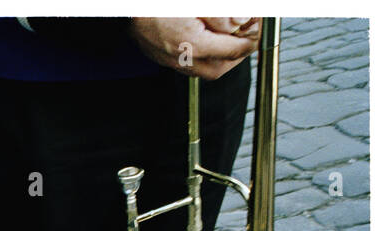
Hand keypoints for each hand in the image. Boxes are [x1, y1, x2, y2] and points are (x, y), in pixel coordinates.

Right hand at [129, 18, 258, 79]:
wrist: (127, 9)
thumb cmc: (157, 6)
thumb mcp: (196, 5)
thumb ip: (222, 15)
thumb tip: (242, 22)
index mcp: (192, 43)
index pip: (234, 49)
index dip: (252, 37)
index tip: (257, 24)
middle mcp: (180, 57)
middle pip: (220, 68)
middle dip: (238, 54)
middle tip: (247, 35)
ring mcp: (168, 60)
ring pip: (204, 70)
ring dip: (221, 58)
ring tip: (229, 39)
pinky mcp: (160, 56)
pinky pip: (188, 66)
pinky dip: (204, 57)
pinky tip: (206, 42)